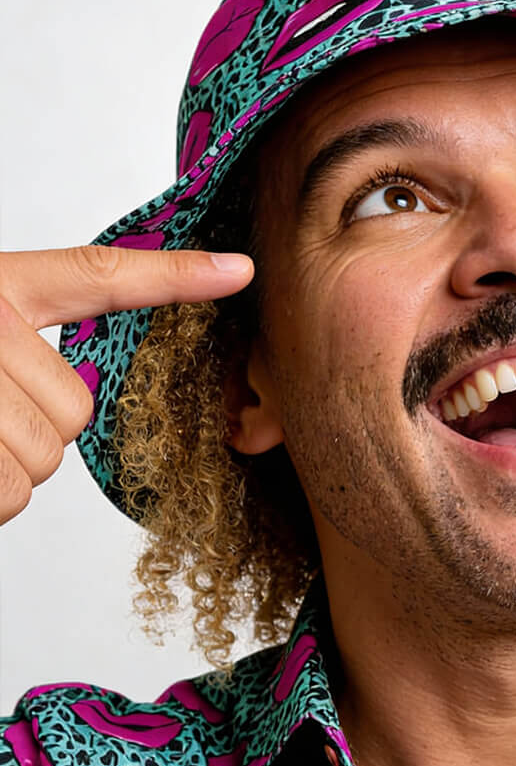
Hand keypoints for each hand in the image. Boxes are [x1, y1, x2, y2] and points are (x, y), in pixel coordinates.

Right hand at [0, 246, 252, 524]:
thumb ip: (36, 333)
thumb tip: (160, 319)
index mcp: (1, 289)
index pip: (99, 275)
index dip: (175, 275)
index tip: (241, 272)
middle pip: (78, 408)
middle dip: (38, 426)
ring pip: (46, 457)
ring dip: (7, 463)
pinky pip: (12, 492)